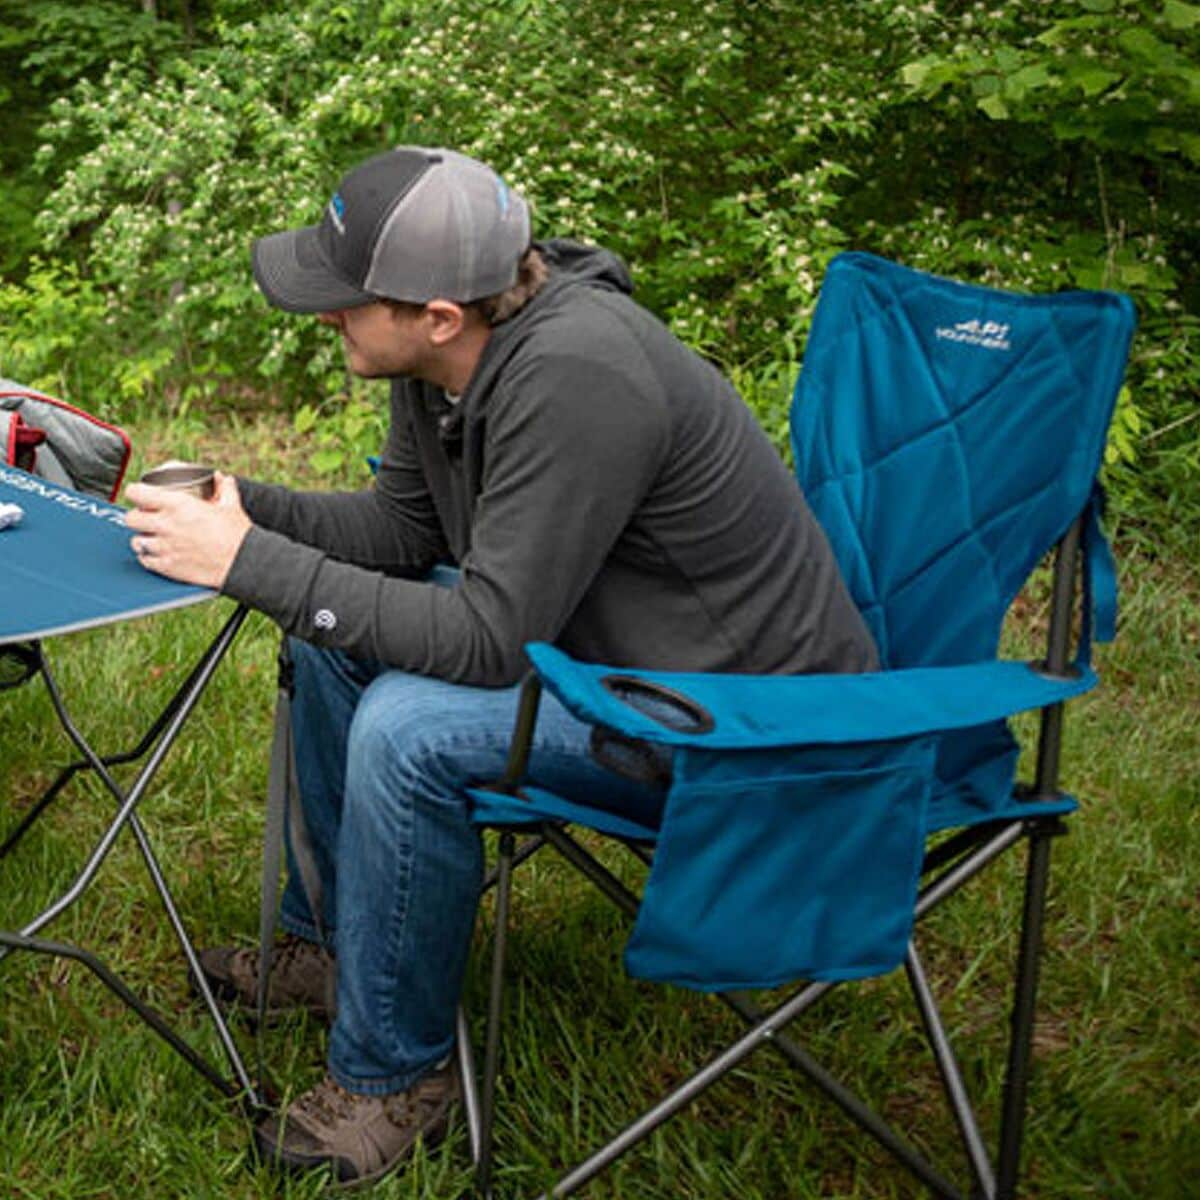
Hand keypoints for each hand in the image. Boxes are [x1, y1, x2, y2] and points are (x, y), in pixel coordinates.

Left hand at [125, 472, 251, 587]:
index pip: (137, 493)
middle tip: (146, 518)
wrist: (242, 562)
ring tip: (151, 538)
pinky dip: (148, 557)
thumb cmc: (237, 535)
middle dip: (137, 517)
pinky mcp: (167, 566)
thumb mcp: (231, 505)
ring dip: (142, 538)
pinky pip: (145, 560)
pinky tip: (156, 553)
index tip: (139, 495)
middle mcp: (166, 525)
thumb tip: (222, 479)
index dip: (135, 492)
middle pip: (131, 518)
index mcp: (178, 505)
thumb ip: (225, 489)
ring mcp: (165, 547)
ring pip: (136, 541)